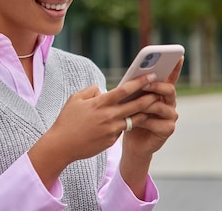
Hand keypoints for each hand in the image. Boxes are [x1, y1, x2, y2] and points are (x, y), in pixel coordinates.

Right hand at [28, 72, 159, 188]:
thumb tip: (103, 90)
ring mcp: (112, 130)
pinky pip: (122, 129)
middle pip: (136, 105)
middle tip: (159, 90)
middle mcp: (109, 116)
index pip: (125, 90)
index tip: (151, 76)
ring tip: (152, 105)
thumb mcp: (75, 99)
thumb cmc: (67, 120)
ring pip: (134, 119)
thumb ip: (91, 91)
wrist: (62, 146)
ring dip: (144, 112)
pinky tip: (131, 120)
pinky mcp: (111, 141)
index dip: (139, 82)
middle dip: (150, 97)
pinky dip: (126, 123)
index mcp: (100, 103)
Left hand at [121, 57, 182, 160]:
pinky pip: (157, 122)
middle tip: (146, 83)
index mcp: (162, 92)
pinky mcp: (168, 129)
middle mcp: (169, 102)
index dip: (176, 67)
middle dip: (157, 85)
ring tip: (136, 104)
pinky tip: (136, 122)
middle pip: (169, 90)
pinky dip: (144, 121)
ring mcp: (170, 116)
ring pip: (160, 106)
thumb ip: (136, 89)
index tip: (178, 56)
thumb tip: (134, 75)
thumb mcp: (131, 100)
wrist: (132, 142)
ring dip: (146, 104)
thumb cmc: (130, 116)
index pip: (171, 77)